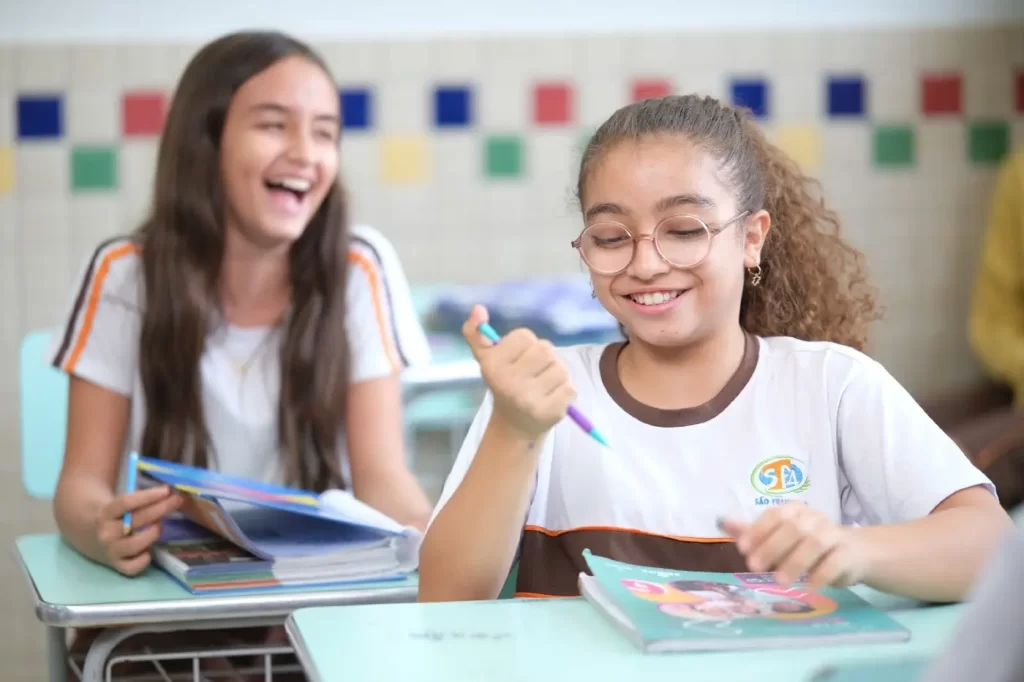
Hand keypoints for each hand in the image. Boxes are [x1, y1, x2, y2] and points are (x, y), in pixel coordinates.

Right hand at [93, 485, 183, 575]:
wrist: (89, 535)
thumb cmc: (114, 515)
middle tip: (177, 499)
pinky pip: (133, 567)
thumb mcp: (118, 502)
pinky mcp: (116, 566)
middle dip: (160, 508)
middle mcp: (106, 533)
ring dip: (153, 532)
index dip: (148, 495)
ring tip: (159, 524)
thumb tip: (168, 489)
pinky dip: (144, 559)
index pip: (126, 502)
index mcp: (105, 513)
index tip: (166, 489)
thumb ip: (139, 496)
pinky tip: (150, 549)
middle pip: (136, 520)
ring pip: (136, 544)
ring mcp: (111, 551)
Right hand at [462, 304, 575, 441]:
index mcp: (493, 366)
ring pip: (560, 368)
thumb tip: (478, 308)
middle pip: (545, 349)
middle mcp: (509, 383)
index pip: (524, 336)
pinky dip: (564, 391)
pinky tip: (551, 398)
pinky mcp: (551, 412)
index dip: (524, 345)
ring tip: (543, 385)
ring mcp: (530, 400)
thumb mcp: (486, 359)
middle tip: (533, 372)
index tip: (517, 360)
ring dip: (555, 374)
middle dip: (543, 358)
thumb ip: (476, 333)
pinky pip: (570, 387)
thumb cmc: (504, 383)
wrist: (514, 425)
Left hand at [721, 503, 868, 588]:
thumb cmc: (806, 545)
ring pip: (815, 542)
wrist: (852, 553)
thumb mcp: (778, 537)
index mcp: (794, 510)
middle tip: (754, 567)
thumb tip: (722, 522)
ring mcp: (833, 533)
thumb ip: (752, 532)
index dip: (757, 531)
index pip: (774, 515)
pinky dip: (820, 574)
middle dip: (771, 547)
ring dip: (795, 562)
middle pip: (793, 528)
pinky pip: (835, 561)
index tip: (742, 549)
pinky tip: (809, 586)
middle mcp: (814, 517)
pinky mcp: (848, 553)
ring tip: (780, 581)